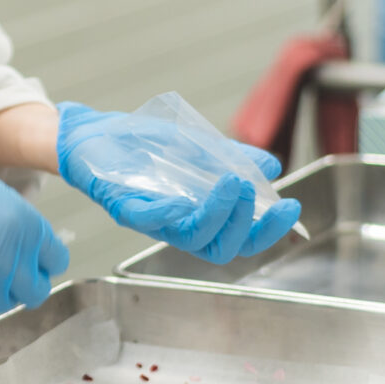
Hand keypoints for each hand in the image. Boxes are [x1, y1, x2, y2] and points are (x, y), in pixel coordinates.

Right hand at [0, 116, 68, 312]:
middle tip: (6, 269)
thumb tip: (24, 247)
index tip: (32, 258)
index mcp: (23, 222)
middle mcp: (5, 252)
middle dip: (22, 282)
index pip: (54, 261)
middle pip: (33, 291)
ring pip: (1, 301)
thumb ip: (14, 223)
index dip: (42, 260)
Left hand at [53, 102, 298, 263]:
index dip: (267, 230)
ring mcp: (150, 220)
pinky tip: (182, 199)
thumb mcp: (197, 148)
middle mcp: (177, 226)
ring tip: (232, 183)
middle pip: (220, 248)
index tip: (290, 207)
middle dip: (244, 224)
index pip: (241, 238)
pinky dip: (166, 213)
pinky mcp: (122, 208)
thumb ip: (233, 159)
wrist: (94, 134)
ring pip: (190, 238)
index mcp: (199, 215)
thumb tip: (273, 168)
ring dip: (215, 215)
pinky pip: (145, 221)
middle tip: (250, 190)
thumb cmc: (143, 147)